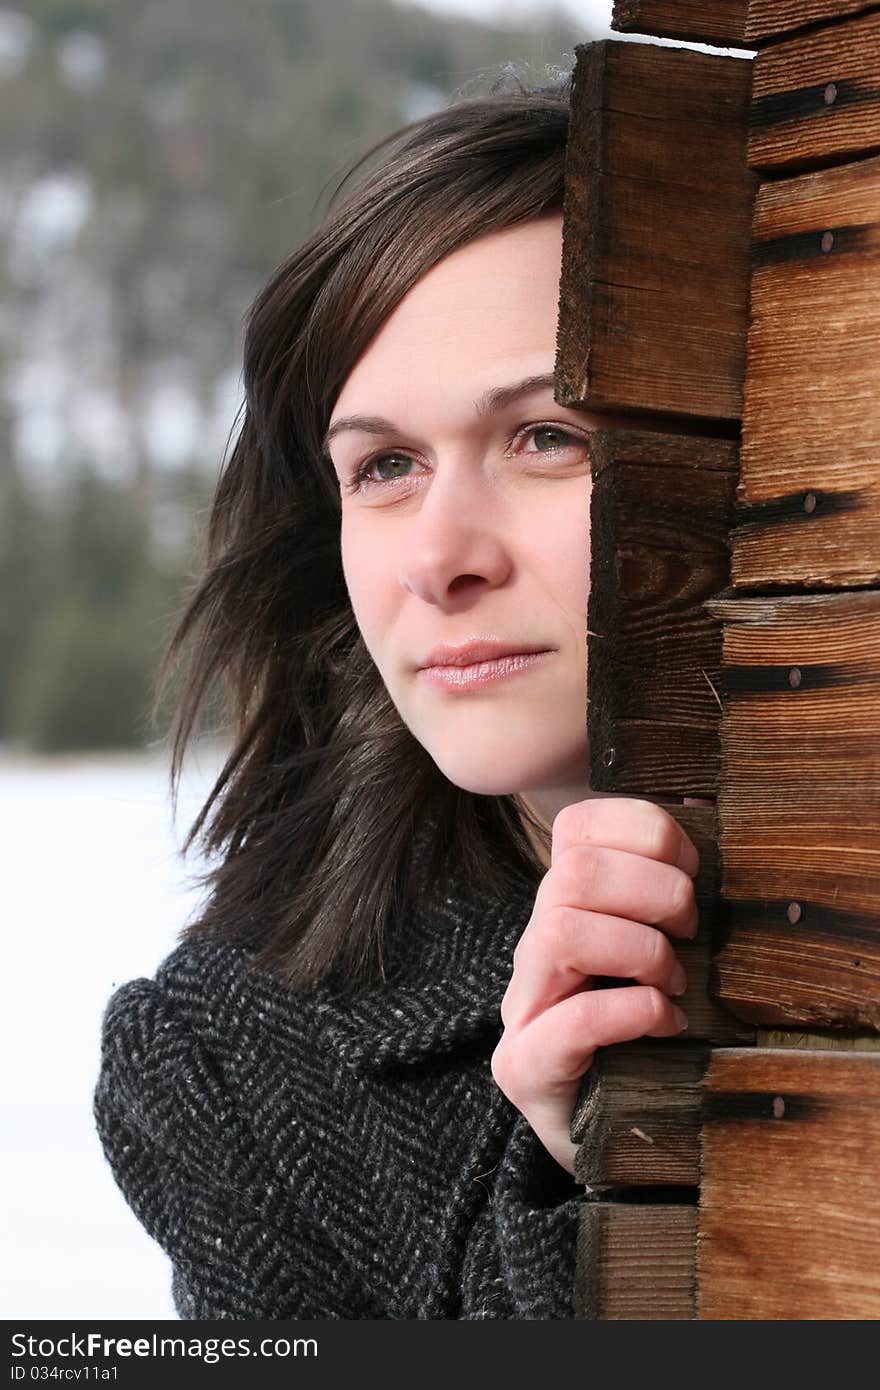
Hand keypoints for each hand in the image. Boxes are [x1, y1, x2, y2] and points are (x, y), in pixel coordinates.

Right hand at [491, 797, 698, 1175]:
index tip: (692, 868)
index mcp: (564, 905)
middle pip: (571, 872)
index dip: (645, 831)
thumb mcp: (660, 951)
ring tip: (675, 983)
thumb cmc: (642, 1035)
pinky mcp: (524, 1065)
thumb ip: (669, 888)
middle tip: (691, 930)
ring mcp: (522, 1005)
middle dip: (653, 892)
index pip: (578, 824)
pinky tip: (665, 1023)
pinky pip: (572, 1019)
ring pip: (561, 930)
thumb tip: (704, 806)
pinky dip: (632, 1013)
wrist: (604, 1136)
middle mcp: (533, 945)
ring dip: (640, 951)